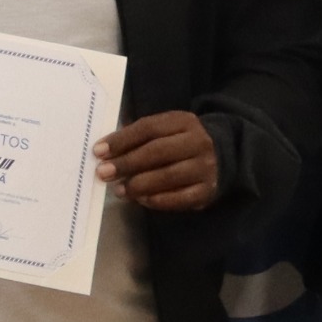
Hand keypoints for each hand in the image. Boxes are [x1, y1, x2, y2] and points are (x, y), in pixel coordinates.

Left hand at [96, 112, 222, 212]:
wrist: (223, 157)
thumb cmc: (180, 143)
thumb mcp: (166, 130)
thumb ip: (140, 137)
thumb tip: (105, 151)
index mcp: (183, 121)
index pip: (149, 128)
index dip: (122, 140)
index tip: (98, 151)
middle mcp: (198, 142)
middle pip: (157, 152)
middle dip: (127, 163)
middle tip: (103, 173)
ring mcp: (205, 167)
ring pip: (167, 176)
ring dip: (138, 184)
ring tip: (119, 190)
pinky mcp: (207, 191)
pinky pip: (179, 198)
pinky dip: (156, 200)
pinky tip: (140, 199)